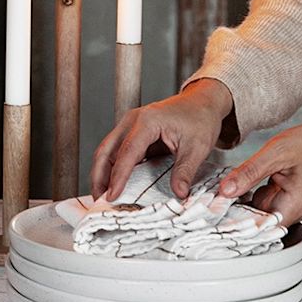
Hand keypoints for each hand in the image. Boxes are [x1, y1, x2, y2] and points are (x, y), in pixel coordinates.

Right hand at [90, 78, 233, 201]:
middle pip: (106, 150)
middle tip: (100, 200)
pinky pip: (116, 151)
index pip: (127, 152)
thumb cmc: (199, 118)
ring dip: (102, 173)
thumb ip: (185, 171)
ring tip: (104, 196)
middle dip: (99, 176)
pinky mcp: (132, 132)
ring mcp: (129, 125)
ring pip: (107, 151)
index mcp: (147, 121)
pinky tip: (114, 184)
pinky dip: (112, 168)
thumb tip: (178, 194)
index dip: (118, 177)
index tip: (112, 196)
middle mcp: (132, 121)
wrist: (202, 101)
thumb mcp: (198, 147)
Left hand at [218, 117, 301, 226]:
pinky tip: (239, 183)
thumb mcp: (276, 153)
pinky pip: (258, 198)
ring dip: (239, 200)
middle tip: (212, 200)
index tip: (214, 216)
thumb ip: (250, 172)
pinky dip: (248, 191)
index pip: (258, 228)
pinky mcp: (281, 194)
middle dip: (233, 210)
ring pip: (253, 208)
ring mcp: (285, 203)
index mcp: (292, 206)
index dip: (235, 224)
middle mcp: (289, 209)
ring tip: (225, 189)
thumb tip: (225, 190)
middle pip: (253, 220)